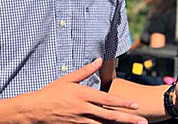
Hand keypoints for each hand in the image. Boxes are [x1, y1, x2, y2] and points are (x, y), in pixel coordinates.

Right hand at [25, 58, 147, 123]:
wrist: (34, 110)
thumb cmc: (51, 93)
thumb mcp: (68, 79)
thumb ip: (85, 71)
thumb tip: (98, 60)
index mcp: (83, 95)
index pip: (108, 100)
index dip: (123, 103)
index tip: (136, 105)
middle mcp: (84, 109)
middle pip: (110, 116)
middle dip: (128, 119)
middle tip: (142, 121)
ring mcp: (80, 121)